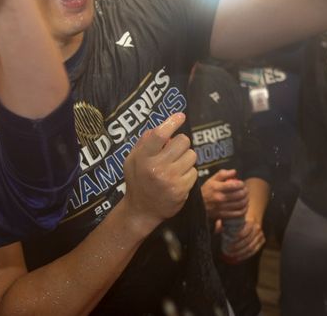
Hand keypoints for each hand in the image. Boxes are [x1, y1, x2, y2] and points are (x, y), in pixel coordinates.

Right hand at [121, 113, 197, 234]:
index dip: (172, 122)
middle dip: (181, 143)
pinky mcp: (181, 190)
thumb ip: (144, 142)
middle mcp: (156, 167)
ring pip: (191, 156)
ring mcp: (170, 179)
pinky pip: (194, 172)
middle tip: (175, 150)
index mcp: (143, 158)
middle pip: (182, 141)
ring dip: (186, 158)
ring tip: (176, 166)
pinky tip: (178, 179)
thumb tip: (159, 127)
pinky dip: (188, 173)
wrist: (142, 210)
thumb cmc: (137, 180)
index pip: (159, 135)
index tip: (180, 116)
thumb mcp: (132, 160)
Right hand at [201, 169, 248, 220]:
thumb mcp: (211, 180)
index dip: (241, 184)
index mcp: (217, 188)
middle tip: (245, 190)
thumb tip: (234, 171)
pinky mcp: (223, 215)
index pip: (234, 185)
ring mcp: (222, 207)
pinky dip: (243, 210)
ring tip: (245, 197)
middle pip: (239, 195)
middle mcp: (220, 198)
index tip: (242, 183)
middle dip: (245, 191)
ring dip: (246, 200)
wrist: (198, 205)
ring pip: (240, 204)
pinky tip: (244, 206)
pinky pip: (238, 213)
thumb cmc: (206, 191)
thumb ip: (223, 174)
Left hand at [221, 217, 265, 262]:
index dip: (235, 240)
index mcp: (250, 221)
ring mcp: (260, 235)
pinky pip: (255, 250)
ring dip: (241, 253)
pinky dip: (246, 255)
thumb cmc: (239, 217)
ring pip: (251, 247)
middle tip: (228, 251)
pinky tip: (238, 258)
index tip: (227, 244)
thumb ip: (224, 223)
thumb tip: (216, 232)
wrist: (253, 214)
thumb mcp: (232, 218)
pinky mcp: (262, 240)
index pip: (243, 233)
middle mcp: (257, 228)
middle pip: (247, 242)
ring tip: (232, 256)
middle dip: (237, 248)